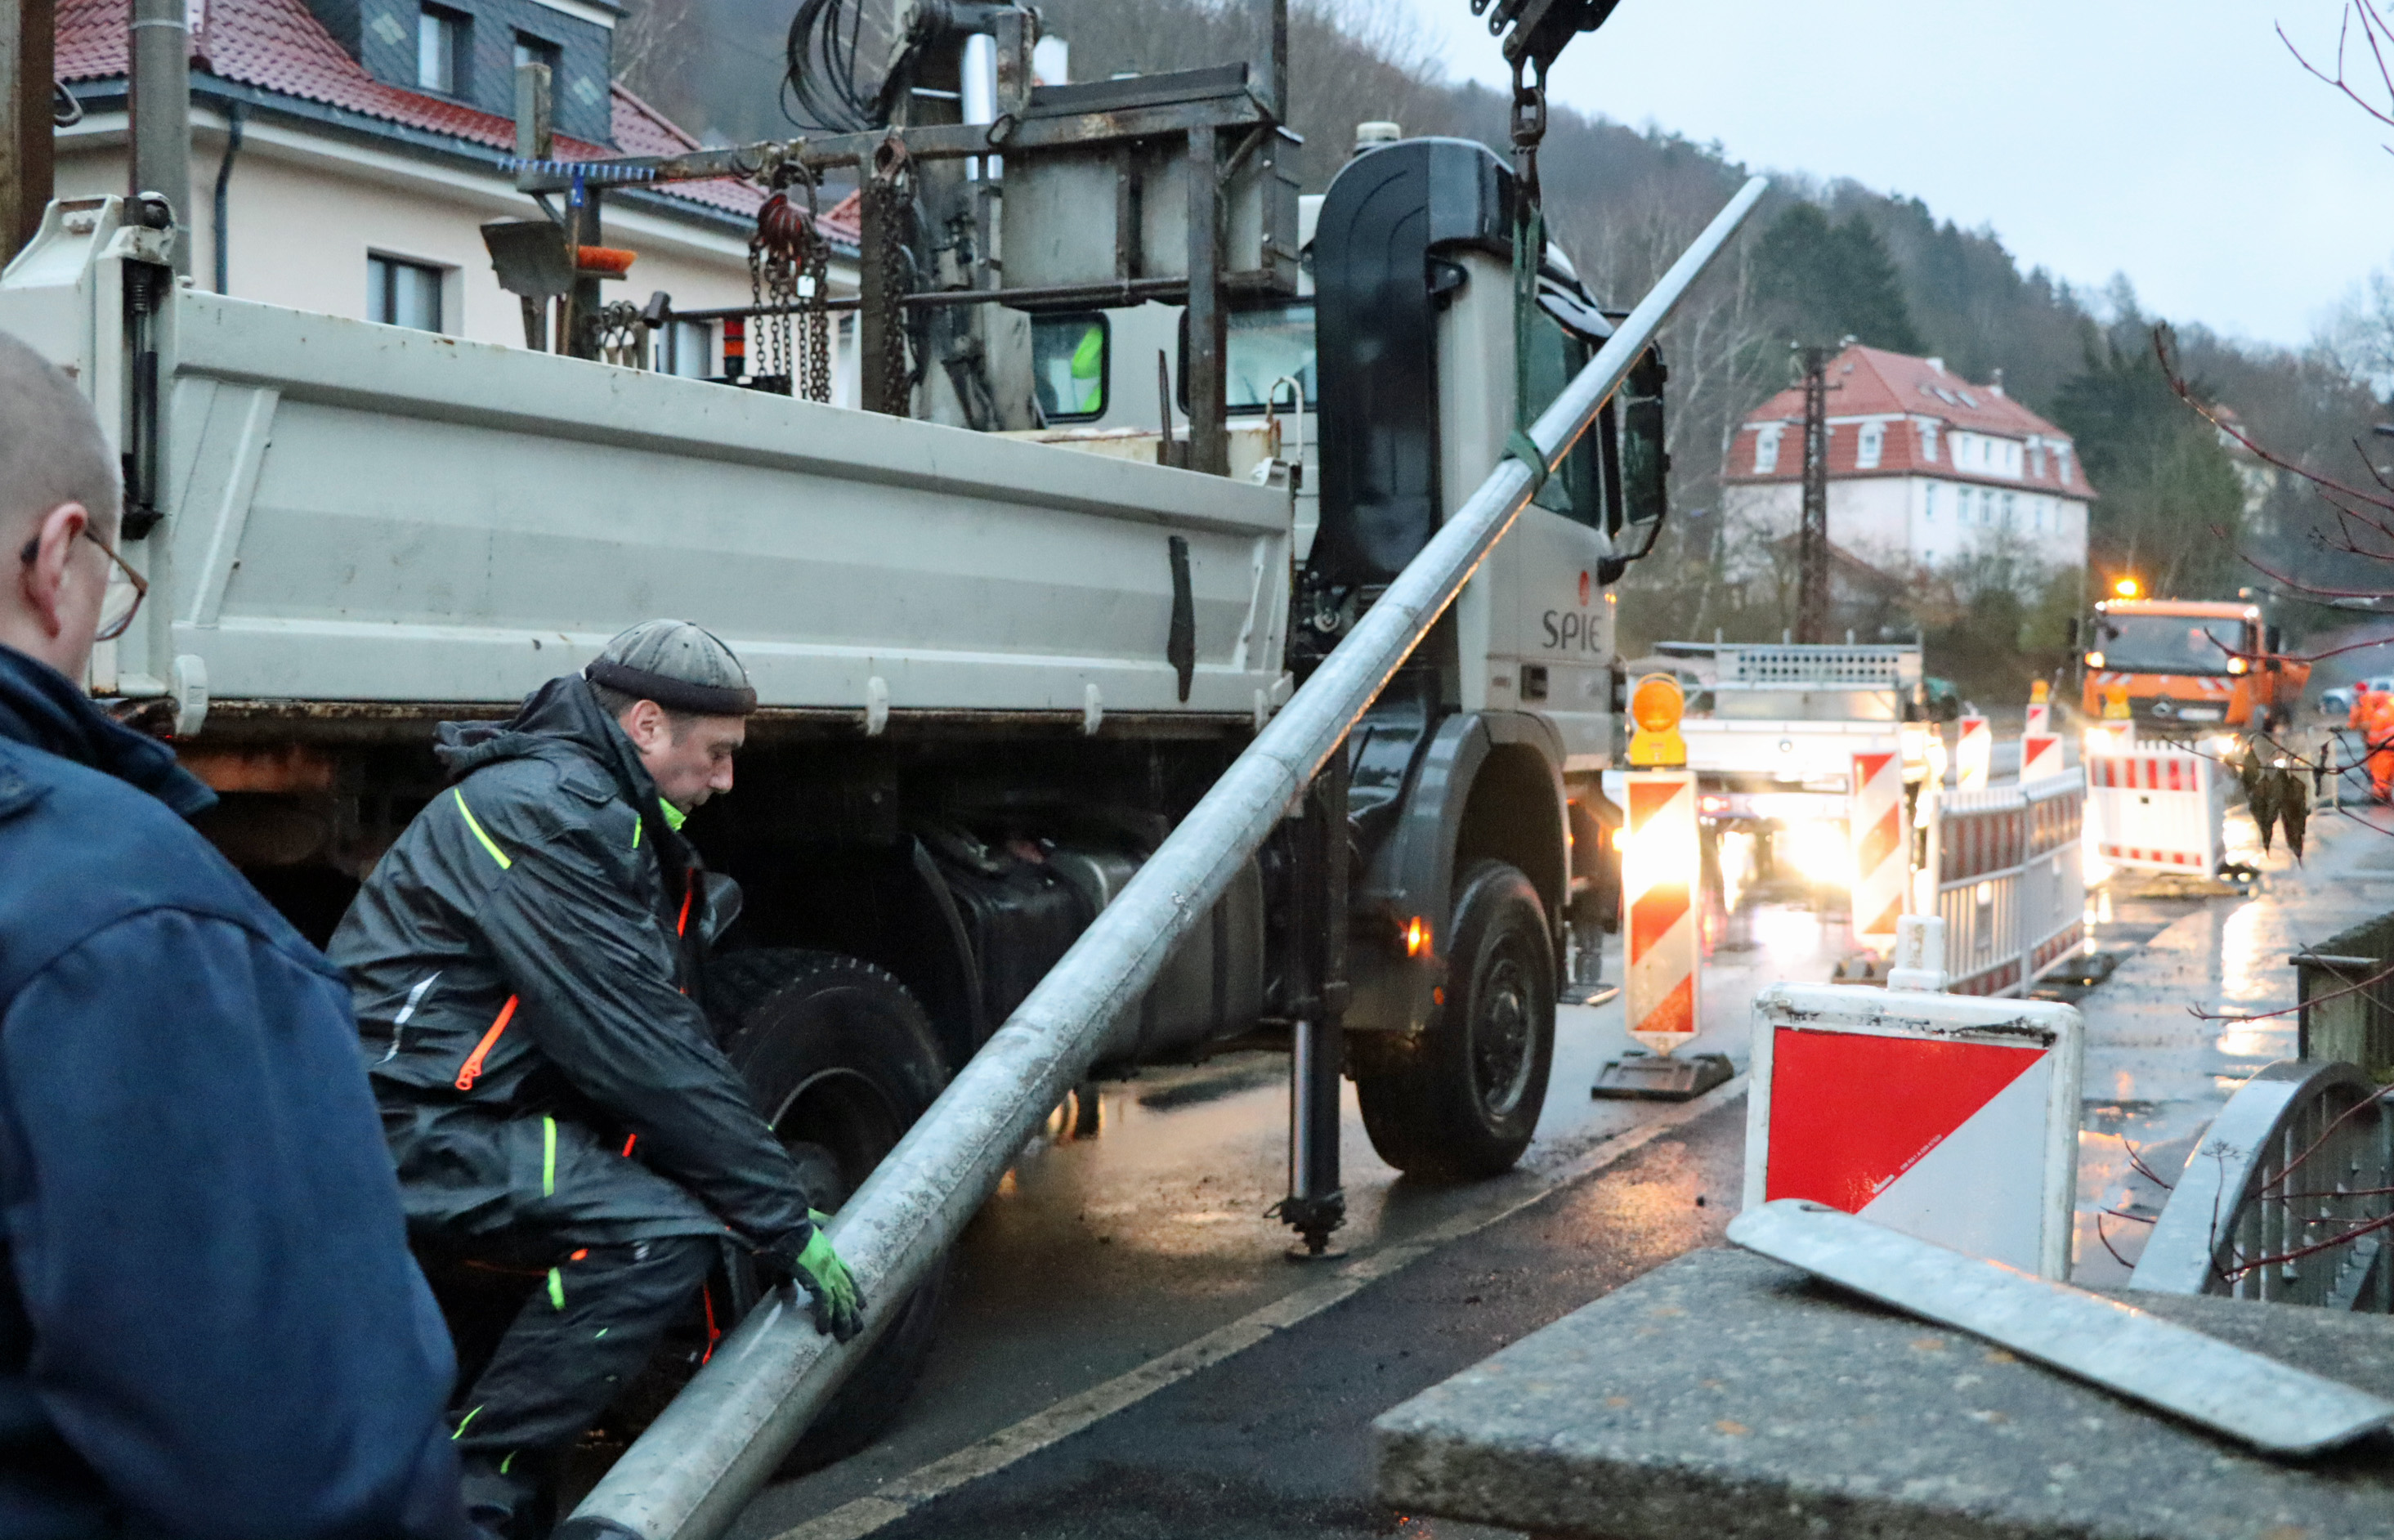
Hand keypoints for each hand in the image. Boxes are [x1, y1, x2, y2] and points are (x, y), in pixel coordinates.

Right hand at [790, 1210, 865, 1341]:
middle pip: (848, 1290)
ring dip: (845, 1319)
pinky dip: (826, 1317)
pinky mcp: (817, 1277)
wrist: (783, 1224)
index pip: (848, 1274)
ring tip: (847, 1336)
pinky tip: (824, 1330)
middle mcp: (832, 1263)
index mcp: (829, 1253)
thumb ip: (790, 1272)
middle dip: (853, 1309)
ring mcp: (827, 1271)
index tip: (862, 1303)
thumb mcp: (791, 1252)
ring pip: (841, 1300)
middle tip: (859, 1326)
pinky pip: (825, 1302)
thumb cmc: (784, 1232)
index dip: (855, 1290)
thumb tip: (784, 1290)